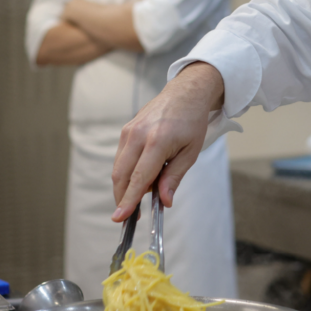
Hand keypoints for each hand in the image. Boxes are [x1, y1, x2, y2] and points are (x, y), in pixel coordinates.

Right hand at [110, 62, 224, 219]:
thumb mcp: (190, 153)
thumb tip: (164, 201)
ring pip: (118, 168)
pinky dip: (128, 172)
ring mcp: (128, 131)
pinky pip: (121, 158)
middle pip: (121, 175)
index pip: (138, 178)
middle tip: (132, 215)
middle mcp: (137, 136)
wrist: (185, 93)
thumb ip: (174, 177)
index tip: (119, 217)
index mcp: (157, 142)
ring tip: (149, 188)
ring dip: (127, 185)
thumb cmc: (191, 122)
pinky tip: (145, 173)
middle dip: (122, 198)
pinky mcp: (125, 131)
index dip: (128, 200)